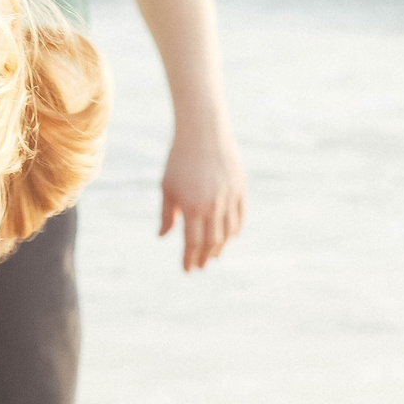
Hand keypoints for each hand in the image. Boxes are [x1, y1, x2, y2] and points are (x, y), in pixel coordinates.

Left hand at [160, 125, 245, 271]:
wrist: (203, 133)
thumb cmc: (178, 160)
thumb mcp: (167, 188)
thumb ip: (167, 215)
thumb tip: (163, 237)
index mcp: (192, 207)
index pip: (193, 243)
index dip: (190, 259)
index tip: (187, 270)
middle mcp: (213, 206)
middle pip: (212, 241)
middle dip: (205, 257)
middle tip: (200, 266)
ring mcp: (229, 198)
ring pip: (228, 232)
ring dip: (220, 246)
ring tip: (213, 255)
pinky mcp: (240, 189)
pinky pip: (240, 216)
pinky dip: (235, 230)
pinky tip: (229, 237)